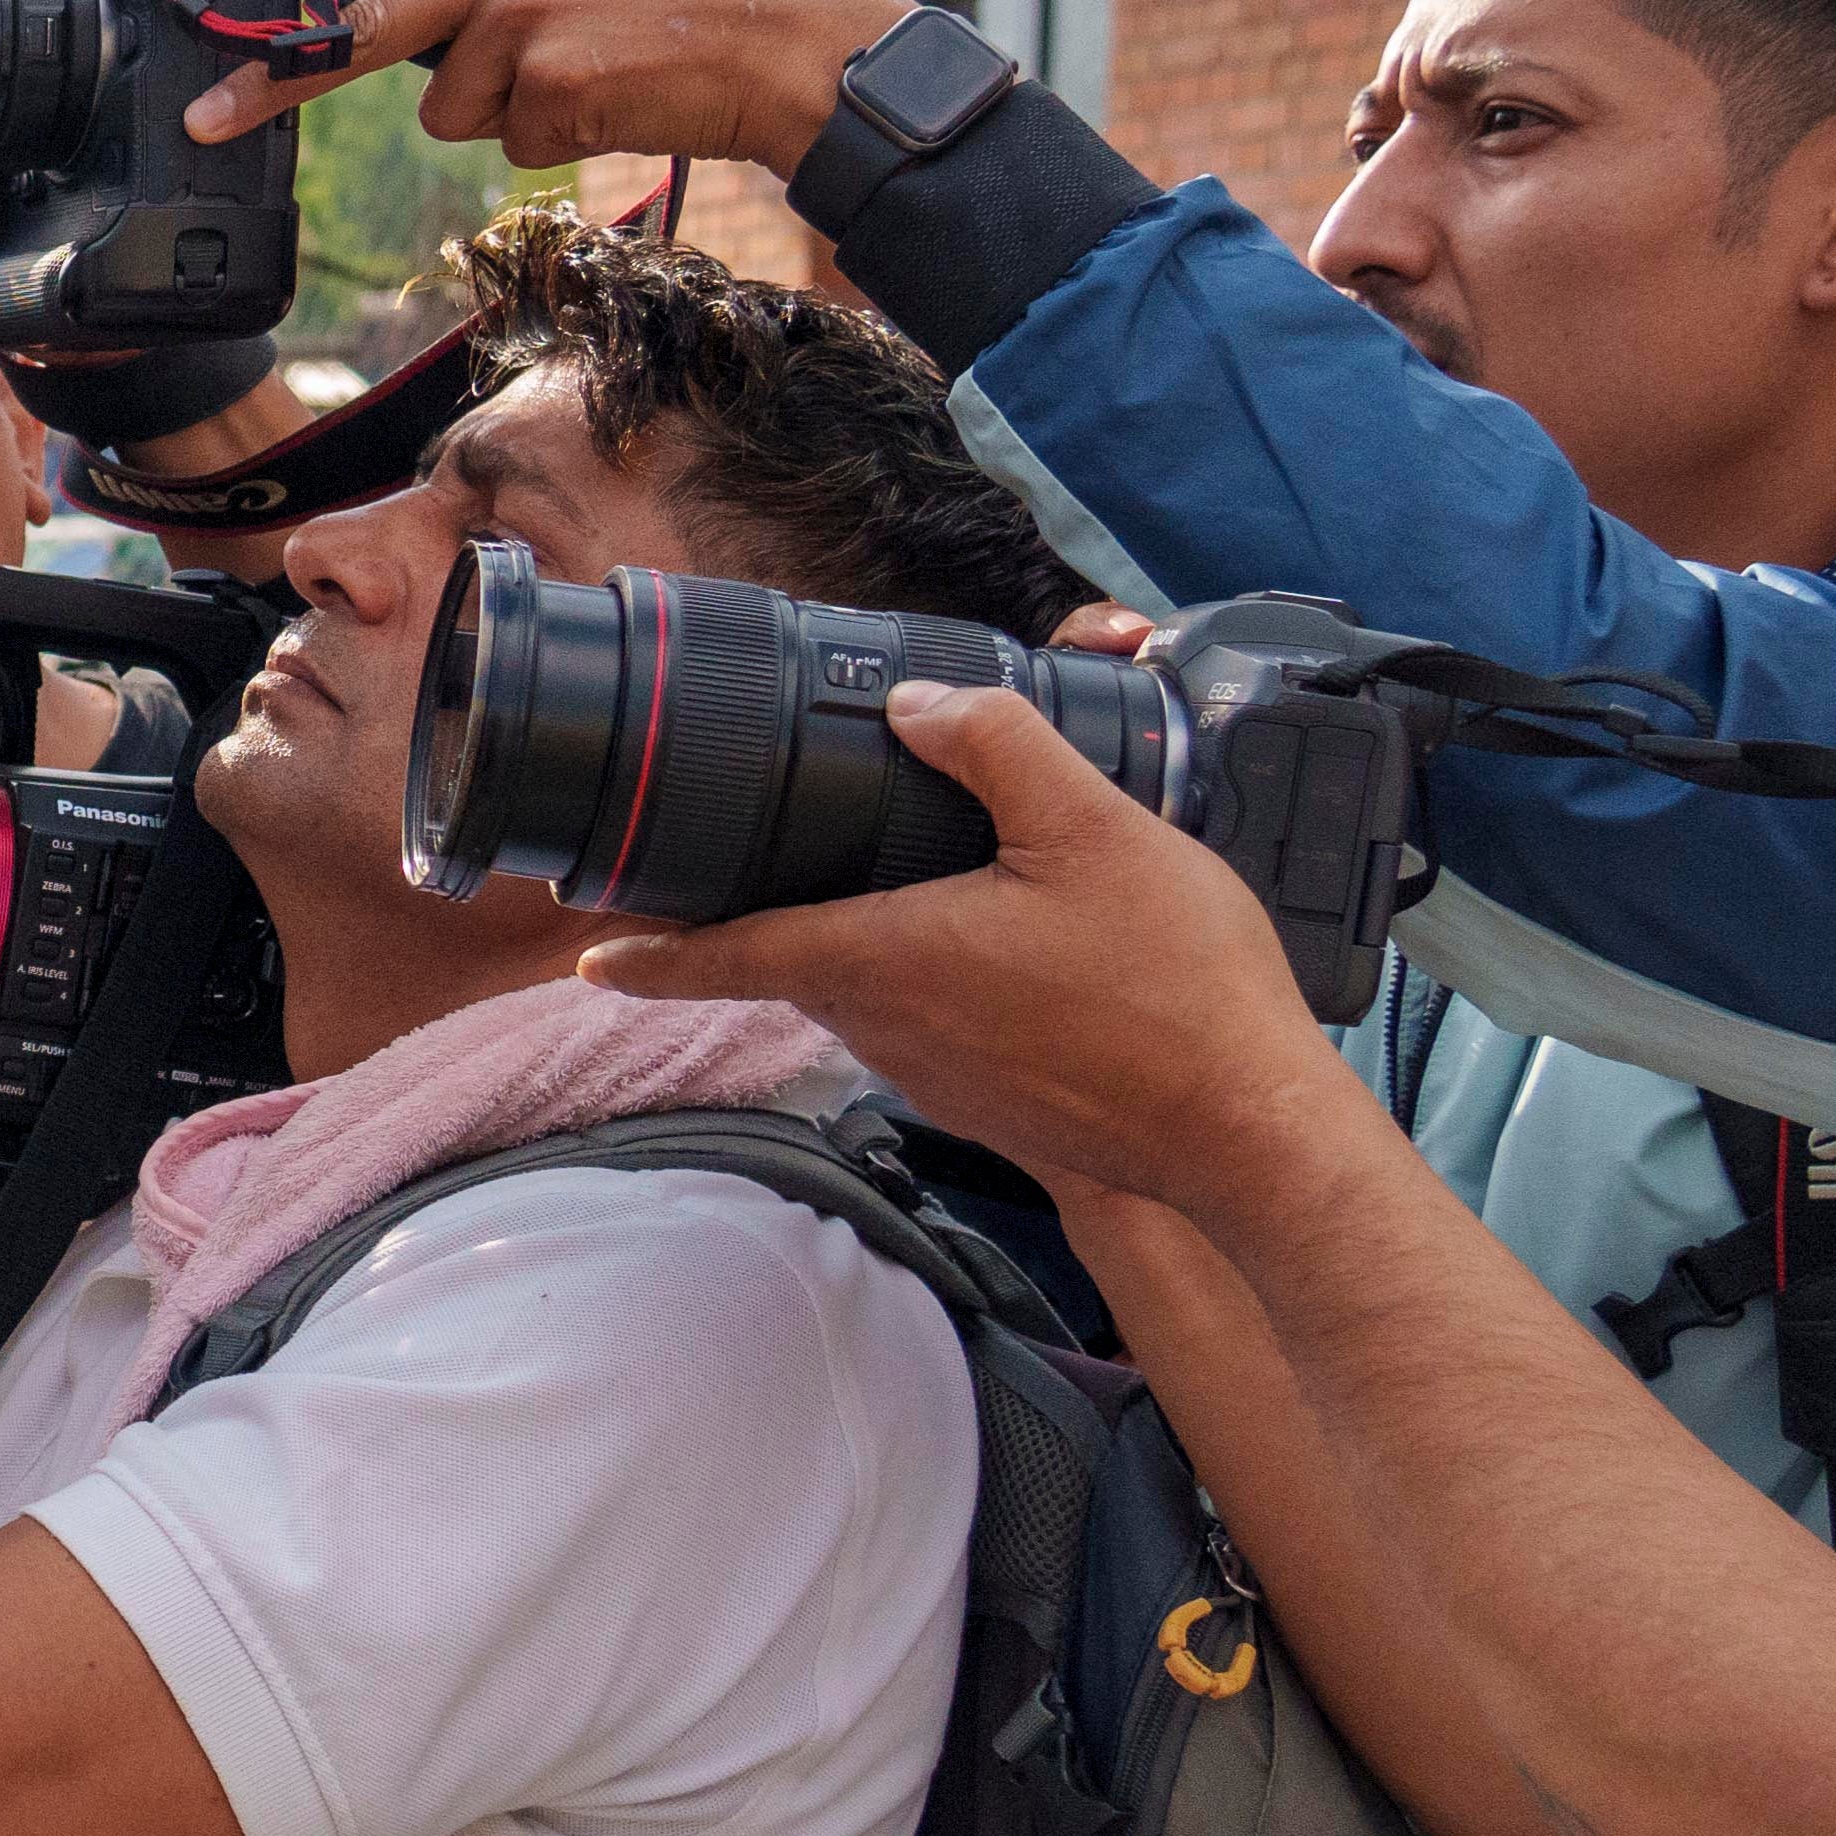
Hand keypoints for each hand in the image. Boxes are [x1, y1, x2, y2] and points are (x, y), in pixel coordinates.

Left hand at [158, 0, 912, 178]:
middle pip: (356, 29)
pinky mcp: (548, 83)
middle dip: (275, 80)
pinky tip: (614, 101)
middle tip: (209, 116)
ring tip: (588, 77)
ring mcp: (519, 15)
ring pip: (446, 110)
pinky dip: (557, 140)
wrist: (789, 38)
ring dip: (505, 114)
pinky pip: (511, 143)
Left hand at [564, 682, 1336, 1211]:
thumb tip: (918, 705)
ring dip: (853, 949)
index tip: (588, 952)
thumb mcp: (1093, 829)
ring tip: (881, 887)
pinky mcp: (989, 1104)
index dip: (653, 950)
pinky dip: (920, 984)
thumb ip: (999, 749)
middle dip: (759, 923)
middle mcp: (892, 1028)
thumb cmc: (1174, 988)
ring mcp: (938, 1076)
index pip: (734, 953)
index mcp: (889, 958)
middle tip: (735, 871)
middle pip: (794, 966)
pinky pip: (923, 1029)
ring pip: (862, 998)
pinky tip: (977, 949)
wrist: (1248, 1130)